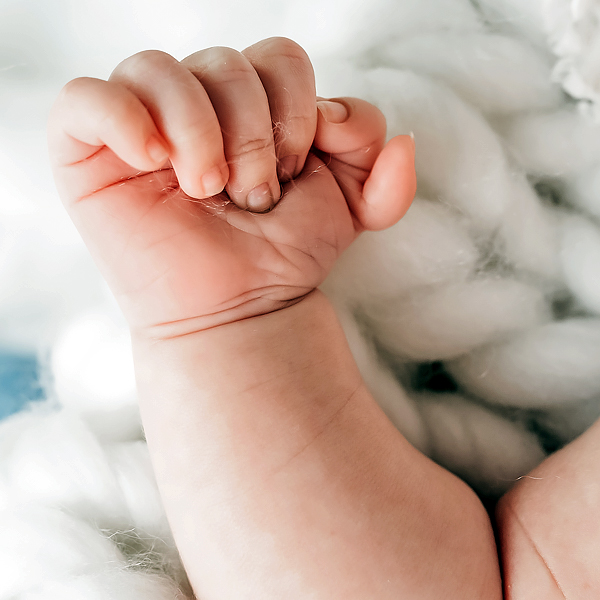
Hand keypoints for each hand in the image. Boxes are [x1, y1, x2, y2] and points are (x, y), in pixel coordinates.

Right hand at [48, 38, 415, 336]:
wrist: (236, 311)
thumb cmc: (281, 258)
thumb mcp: (348, 211)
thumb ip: (380, 171)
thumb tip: (401, 141)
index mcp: (250, 105)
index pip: (279, 58)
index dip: (297, 110)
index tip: (294, 174)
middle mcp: (194, 105)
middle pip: (226, 62)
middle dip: (255, 134)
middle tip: (254, 195)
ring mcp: (139, 124)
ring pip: (160, 69)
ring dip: (201, 134)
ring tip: (209, 191)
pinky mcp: (88, 152)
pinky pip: (85, 99)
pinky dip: (121, 117)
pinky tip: (153, 160)